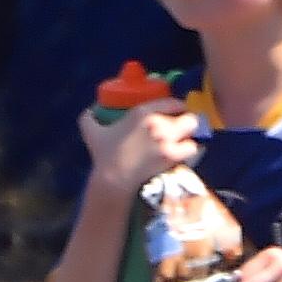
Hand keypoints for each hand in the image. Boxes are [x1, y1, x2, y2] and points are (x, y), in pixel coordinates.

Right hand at [77, 101, 197, 195]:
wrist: (113, 179)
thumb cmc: (104, 155)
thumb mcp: (92, 132)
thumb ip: (89, 118)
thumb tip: (91, 109)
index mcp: (142, 112)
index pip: (172, 102)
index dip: (178, 107)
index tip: (177, 112)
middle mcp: (158, 123)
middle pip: (188, 116)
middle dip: (188, 121)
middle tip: (184, 129)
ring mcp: (167, 140)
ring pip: (193, 131)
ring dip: (190, 136)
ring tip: (185, 142)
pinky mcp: (172, 156)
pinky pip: (192, 148)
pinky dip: (191, 151)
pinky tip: (185, 154)